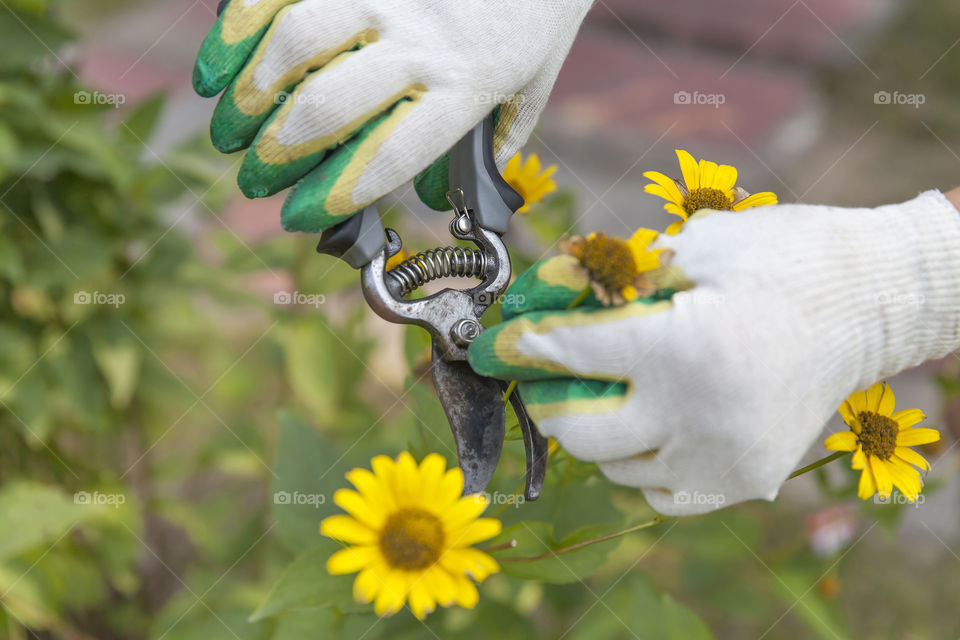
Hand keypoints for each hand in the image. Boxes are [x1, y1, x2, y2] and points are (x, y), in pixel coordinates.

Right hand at [193, 0, 591, 232]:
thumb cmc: (536, 12)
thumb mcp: (531, 85)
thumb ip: (490, 141)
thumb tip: (437, 199)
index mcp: (468, 87)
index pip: (390, 155)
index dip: (332, 194)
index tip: (295, 216)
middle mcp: (423, 41)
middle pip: (328, 105)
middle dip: (276, 153)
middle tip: (254, 179)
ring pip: (297, 42)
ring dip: (249, 93)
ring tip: (228, 128)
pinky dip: (239, 23)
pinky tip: (218, 63)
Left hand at [469, 191, 959, 514]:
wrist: (872, 303)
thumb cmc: (785, 258)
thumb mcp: (695, 247)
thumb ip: (621, 280)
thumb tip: (555, 300)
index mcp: (682, 346)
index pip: (571, 354)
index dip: (522, 346)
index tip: (496, 346)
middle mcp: (698, 414)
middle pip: (580, 432)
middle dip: (548, 401)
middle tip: (545, 379)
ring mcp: (724, 457)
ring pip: (617, 469)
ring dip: (598, 433)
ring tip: (607, 395)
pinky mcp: (747, 479)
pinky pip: (663, 494)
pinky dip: (643, 466)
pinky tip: (651, 429)